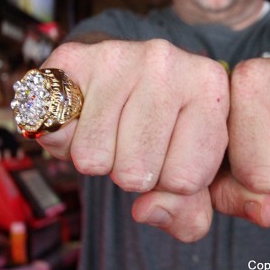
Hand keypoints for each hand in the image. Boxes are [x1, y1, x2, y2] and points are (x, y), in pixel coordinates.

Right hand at [38, 39, 229, 240]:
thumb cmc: (168, 131)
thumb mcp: (194, 175)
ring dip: (98, 158)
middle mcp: (169, 61)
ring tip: (111, 128)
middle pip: (136, 173)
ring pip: (94, 158)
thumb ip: (188, 215)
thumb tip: (146, 210)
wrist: (125, 74)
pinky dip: (63, 141)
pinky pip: (57, 134)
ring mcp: (120, 54)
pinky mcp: (74, 57)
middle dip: (131, 172)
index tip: (171, 155)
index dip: (170, 183)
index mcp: (212, 88)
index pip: (184, 181)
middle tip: (134, 141)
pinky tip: (82, 118)